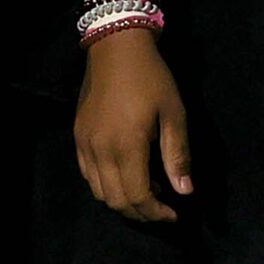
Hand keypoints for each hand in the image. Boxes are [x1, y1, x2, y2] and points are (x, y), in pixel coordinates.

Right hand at [75, 29, 191, 222]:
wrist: (116, 48)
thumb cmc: (152, 78)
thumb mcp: (174, 113)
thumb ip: (177, 154)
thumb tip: (185, 191)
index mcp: (127, 146)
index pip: (138, 196)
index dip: (156, 213)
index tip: (174, 214)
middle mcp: (100, 151)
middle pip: (116, 201)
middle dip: (141, 212)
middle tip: (163, 208)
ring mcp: (85, 145)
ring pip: (99, 192)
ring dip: (123, 201)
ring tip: (149, 191)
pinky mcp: (78, 138)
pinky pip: (88, 175)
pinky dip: (106, 186)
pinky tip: (126, 175)